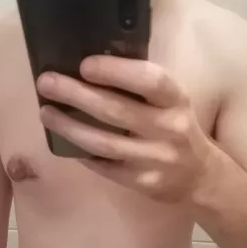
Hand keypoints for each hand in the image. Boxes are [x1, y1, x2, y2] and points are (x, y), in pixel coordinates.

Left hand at [37, 56, 213, 202]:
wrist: (200, 177)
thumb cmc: (177, 129)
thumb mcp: (171, 103)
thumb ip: (142, 88)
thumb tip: (91, 69)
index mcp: (176, 101)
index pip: (149, 80)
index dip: (115, 71)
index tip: (84, 64)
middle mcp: (168, 129)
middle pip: (116, 110)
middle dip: (76, 95)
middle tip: (46, 83)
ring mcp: (155, 159)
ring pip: (104, 143)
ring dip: (70, 127)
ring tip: (46, 113)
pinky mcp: (143, 183)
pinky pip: (105, 167)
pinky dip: (82, 154)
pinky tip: (65, 143)